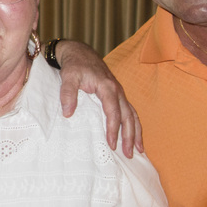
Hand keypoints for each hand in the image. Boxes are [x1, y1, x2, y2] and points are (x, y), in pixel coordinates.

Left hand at [54, 39, 142, 156]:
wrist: (80, 53)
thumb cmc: (74, 66)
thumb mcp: (68, 77)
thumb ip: (67, 94)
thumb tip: (68, 113)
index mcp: (107, 87)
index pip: (113, 112)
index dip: (113, 129)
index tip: (111, 144)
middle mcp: (117, 90)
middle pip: (128, 116)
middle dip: (129, 136)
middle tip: (128, 154)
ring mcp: (119, 92)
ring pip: (132, 114)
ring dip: (136, 132)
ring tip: (138, 150)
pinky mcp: (118, 95)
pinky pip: (129, 111)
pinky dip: (134, 124)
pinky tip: (134, 136)